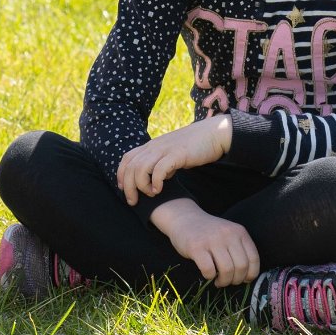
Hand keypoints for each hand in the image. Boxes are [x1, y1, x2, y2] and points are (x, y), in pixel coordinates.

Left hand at [117, 115, 232, 204]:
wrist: (214, 134)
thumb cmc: (196, 145)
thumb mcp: (174, 152)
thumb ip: (165, 162)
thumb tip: (161, 175)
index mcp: (153, 145)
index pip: (128, 158)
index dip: (121, 174)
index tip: (123, 189)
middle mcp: (155, 146)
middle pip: (130, 166)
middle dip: (128, 186)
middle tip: (133, 201)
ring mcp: (165, 149)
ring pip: (140, 168)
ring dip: (141, 185)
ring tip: (151, 194)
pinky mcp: (177, 154)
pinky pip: (158, 169)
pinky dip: (155, 182)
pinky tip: (160, 189)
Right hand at [152, 199, 259, 286]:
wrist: (184, 218)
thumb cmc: (209, 232)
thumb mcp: (229, 234)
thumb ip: (239, 248)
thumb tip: (248, 276)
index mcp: (240, 232)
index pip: (254, 258)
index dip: (251, 274)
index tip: (244, 279)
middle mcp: (228, 234)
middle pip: (241, 266)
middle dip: (236, 280)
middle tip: (228, 281)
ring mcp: (212, 240)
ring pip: (227, 270)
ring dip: (224, 281)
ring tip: (218, 281)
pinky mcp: (196, 247)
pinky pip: (209, 270)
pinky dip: (209, 276)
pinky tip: (207, 273)